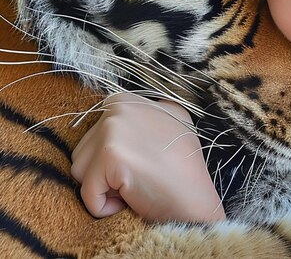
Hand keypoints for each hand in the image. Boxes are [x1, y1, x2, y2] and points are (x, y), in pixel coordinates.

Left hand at [71, 92, 224, 222]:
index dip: (112, 156)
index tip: (137, 162)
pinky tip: (130, 199)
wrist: (195, 197)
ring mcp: (114, 127)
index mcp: (130, 100)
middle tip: (138, 176)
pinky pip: (86, 192)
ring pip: (79, 168)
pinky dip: (103, 207)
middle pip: (84, 149)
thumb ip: (141, 116)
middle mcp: (121, 106)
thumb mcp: (169, 122)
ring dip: (102, 187)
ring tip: (133, 185)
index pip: (95, 133)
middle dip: (104, 172)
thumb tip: (115, 118)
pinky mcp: (109, 154)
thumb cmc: (183, 167)